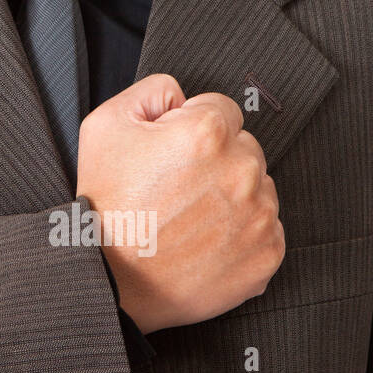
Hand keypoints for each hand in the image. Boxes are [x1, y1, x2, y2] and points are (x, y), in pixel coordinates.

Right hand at [76, 73, 284, 333]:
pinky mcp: (267, 253)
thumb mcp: (105, 126)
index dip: (193, 131)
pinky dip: (244, 237)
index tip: (175, 158)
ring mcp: (259, 215)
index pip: (223, 111)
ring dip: (234, 200)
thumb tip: (182, 96)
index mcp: (208, 132)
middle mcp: (242, 170)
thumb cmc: (105, 208)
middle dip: (217, 163)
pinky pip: (268, 231)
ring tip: (192, 221)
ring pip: (259, 190)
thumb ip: (152, 92)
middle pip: (244, 149)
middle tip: (179, 193)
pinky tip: (208, 244)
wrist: (109, 280)